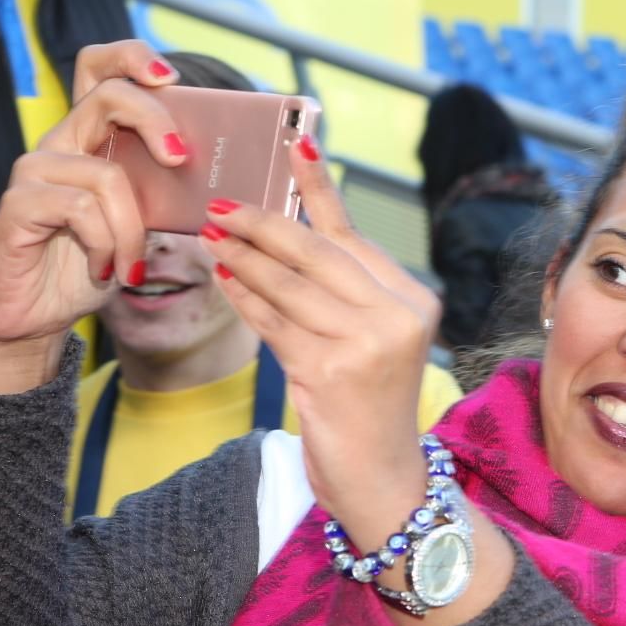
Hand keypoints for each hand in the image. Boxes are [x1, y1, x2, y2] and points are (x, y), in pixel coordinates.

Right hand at [0, 43, 183, 392]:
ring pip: (106, 174)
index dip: (131, 57)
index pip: (99, 68)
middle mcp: (60, 144)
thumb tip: (216, 179)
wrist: (34, 317)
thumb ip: (163, 192)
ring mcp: (34, 171)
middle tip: (180, 160)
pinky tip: (104, 269)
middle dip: (154, 121)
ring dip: (132, 228)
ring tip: (130, 265)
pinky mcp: (18, 205)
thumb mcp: (141, 224)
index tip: (169, 76)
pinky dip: (106, 244)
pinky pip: (80, 208)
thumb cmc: (89, 266)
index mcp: (89, 138)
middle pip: (107, 96)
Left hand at [202, 139, 441, 544]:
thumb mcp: (366, 342)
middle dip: (265, 224)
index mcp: (414, 301)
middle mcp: (398, 317)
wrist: (382, 481)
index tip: (295, 144)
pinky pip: (274, 324)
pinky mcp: (332, 372)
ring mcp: (368, 345)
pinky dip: (244, 299)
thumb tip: (276, 233)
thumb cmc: (367, 408)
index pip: (352, 236)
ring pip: (290, 287)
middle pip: (318, 254)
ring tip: (211, 237)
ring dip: (243, 259)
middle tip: (223, 205)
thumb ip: (335, 291)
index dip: (318, 190)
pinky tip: (222, 279)